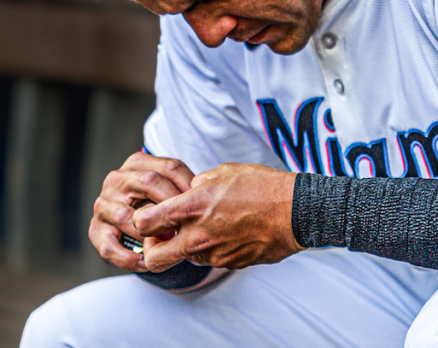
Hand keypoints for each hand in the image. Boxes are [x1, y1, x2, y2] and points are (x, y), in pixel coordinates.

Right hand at [89, 152, 194, 272]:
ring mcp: (103, 204)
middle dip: (172, 207)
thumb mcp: (167, 190)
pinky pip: (110, 247)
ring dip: (149, 234)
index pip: (169, 168)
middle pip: (150, 183)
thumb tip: (204, 198)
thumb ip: (183, 190)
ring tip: (168, 246)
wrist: (125, 223)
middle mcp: (116, 179)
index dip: (190, 186)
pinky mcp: (95, 230)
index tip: (204, 204)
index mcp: (137, 164)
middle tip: (188, 226)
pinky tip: (146, 263)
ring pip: (127, 216)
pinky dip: (129, 258)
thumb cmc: (155, 204)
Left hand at [133, 163, 301, 271]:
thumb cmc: (262, 186)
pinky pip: (212, 258)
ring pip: (186, 258)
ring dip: (188, 245)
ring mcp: (214, 254)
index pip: (143, 223)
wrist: (296, 211)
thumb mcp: (223, 172)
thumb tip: (188, 190)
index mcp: (190, 208)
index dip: (141, 220)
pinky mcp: (230, 264)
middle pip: (154, 258)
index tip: (149, 216)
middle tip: (164, 235)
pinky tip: (231, 230)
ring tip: (211, 224)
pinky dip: (214, 247)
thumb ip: (198, 184)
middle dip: (152, 249)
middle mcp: (197, 236)